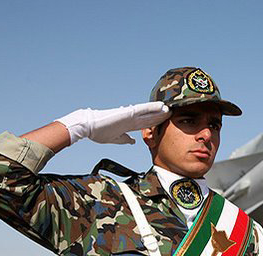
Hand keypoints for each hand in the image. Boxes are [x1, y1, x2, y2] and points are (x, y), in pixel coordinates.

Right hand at [56, 102, 170, 144]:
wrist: (88, 126)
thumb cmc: (98, 132)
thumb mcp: (116, 138)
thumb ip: (125, 139)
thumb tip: (133, 141)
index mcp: (129, 125)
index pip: (147, 124)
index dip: (157, 123)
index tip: (167, 122)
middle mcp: (131, 119)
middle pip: (151, 117)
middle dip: (162, 116)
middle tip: (174, 114)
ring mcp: (130, 115)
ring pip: (150, 112)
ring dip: (161, 110)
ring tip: (172, 108)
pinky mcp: (128, 112)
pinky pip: (143, 109)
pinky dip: (153, 107)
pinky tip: (162, 106)